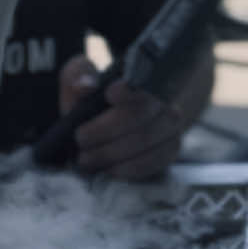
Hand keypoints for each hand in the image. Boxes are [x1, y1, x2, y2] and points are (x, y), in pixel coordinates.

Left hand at [58, 54, 182, 180]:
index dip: (129, 91)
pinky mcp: (169, 151)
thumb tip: (84, 87)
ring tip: (88, 159)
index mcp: (139, 81)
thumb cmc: (93, 96)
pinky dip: (130, 169)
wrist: (108, 121)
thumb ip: (77, 78)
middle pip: (139, 116)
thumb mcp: (79, 79)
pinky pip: (157, 162)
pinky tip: (110, 170)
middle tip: (81, 140)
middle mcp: (160, 102)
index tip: (109, 94)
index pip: (140, 84)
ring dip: (113, 153)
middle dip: (105, 131)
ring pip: (147, 141)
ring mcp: (169, 127)